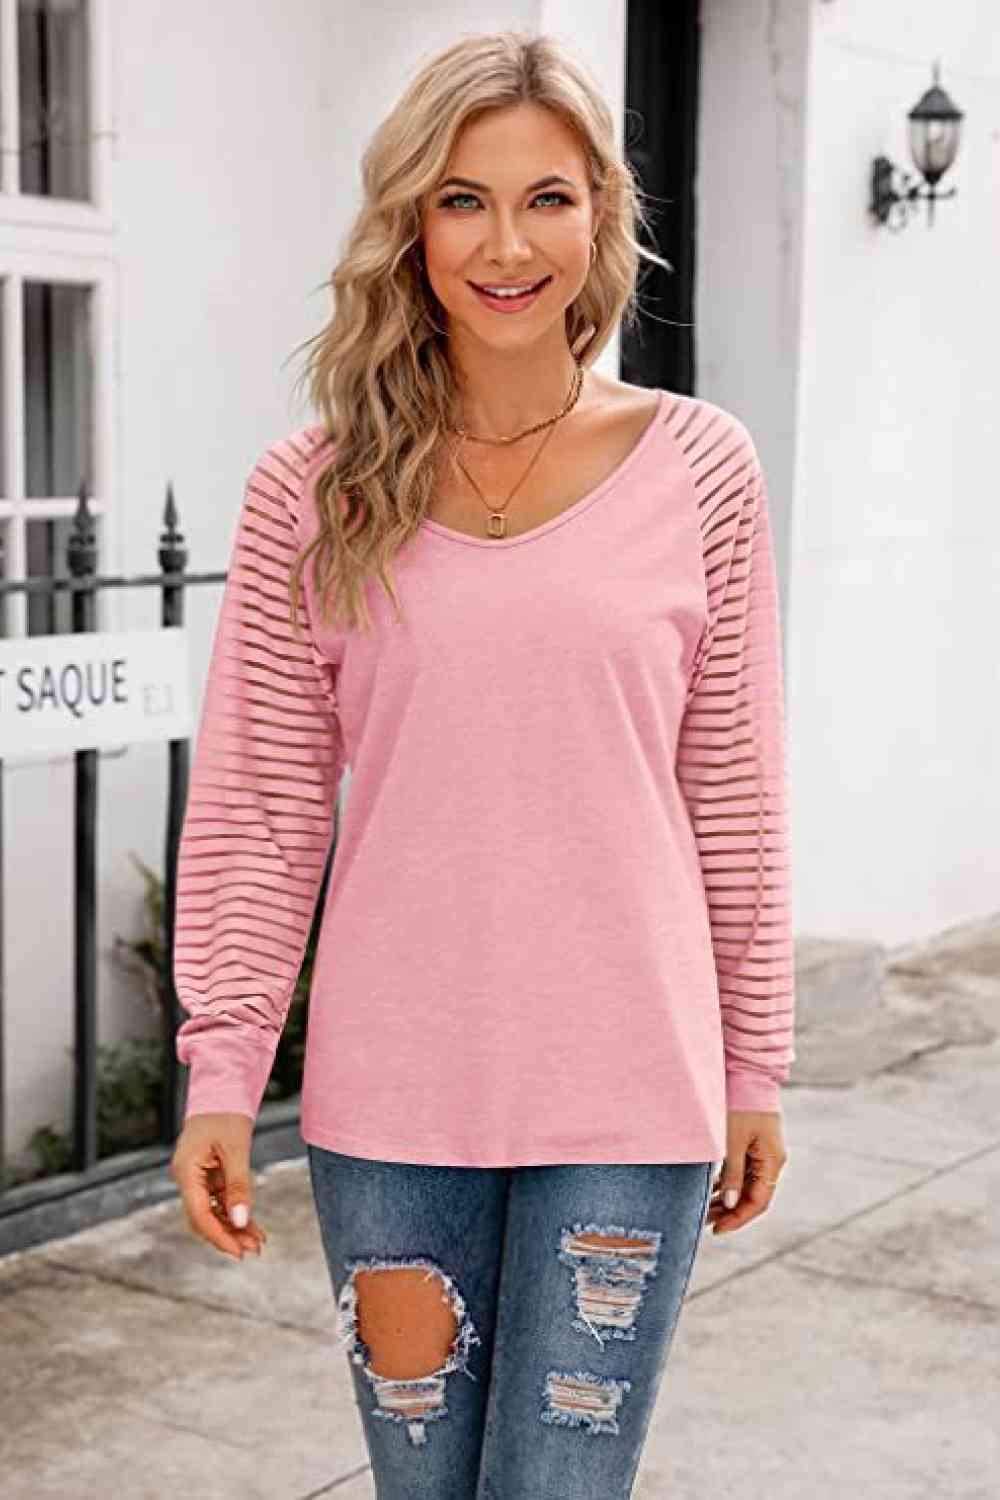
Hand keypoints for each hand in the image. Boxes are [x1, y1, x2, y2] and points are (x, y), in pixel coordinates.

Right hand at [169, 1113, 267, 1260]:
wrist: (223, 1089)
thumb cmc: (226, 1113)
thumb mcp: (236, 1148)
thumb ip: (239, 1186)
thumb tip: (242, 1220)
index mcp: (186, 1171)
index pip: (199, 1214)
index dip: (219, 1235)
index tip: (239, 1251)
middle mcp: (186, 1177)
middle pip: (203, 1217)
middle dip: (228, 1234)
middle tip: (254, 1250)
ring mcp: (195, 1177)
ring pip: (212, 1211)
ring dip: (233, 1226)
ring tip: (257, 1241)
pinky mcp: (207, 1175)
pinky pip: (219, 1200)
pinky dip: (235, 1211)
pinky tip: (252, 1226)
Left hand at [706, 1110, 786, 1235]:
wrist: (747, 1072)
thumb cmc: (740, 1105)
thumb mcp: (732, 1141)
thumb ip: (732, 1174)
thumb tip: (730, 1205)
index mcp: (772, 1161)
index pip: (758, 1202)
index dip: (738, 1219)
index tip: (717, 1229)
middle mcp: (771, 1160)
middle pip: (753, 1196)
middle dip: (731, 1212)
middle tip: (705, 1223)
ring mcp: (763, 1151)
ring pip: (747, 1185)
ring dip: (728, 1199)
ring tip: (705, 1211)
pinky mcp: (753, 1143)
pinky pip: (743, 1171)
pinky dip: (728, 1183)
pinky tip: (712, 1190)